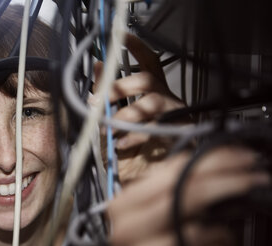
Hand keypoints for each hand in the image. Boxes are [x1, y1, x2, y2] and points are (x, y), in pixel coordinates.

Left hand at [93, 34, 184, 184]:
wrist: (145, 180)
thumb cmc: (131, 149)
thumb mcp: (113, 119)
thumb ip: (108, 92)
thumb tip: (98, 65)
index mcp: (153, 91)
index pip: (149, 62)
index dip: (137, 48)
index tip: (122, 36)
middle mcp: (166, 98)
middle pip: (146, 79)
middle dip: (118, 87)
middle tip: (96, 100)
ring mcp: (174, 115)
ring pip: (151, 102)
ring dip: (125, 113)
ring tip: (109, 128)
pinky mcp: (177, 134)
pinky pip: (154, 129)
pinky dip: (133, 136)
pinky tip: (120, 144)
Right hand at [106, 147, 268, 245]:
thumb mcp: (148, 217)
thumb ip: (170, 188)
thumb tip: (213, 161)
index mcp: (121, 207)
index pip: (171, 174)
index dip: (212, 162)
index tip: (240, 157)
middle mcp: (126, 231)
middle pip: (186, 196)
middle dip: (229, 183)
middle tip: (256, 179)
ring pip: (202, 230)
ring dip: (223, 232)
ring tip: (216, 238)